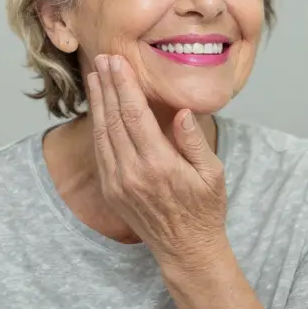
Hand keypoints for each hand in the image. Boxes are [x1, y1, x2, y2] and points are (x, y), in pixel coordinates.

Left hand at [85, 54, 227, 265]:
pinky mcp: (111, 190)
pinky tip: (98, 109)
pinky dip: (97, 125)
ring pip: (102, 133)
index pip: (134, 114)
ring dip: (97, 103)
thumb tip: (181, 111)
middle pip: (113, 118)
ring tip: (95, 77)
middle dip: (106, 86)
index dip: (123, 85)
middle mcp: (132, 172)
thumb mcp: (212, 173)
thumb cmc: (204, 210)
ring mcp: (118, 183)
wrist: (186, 249)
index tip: (117, 62)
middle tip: (101, 59)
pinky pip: (100, 151)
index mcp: (158, 164)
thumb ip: (194, 141)